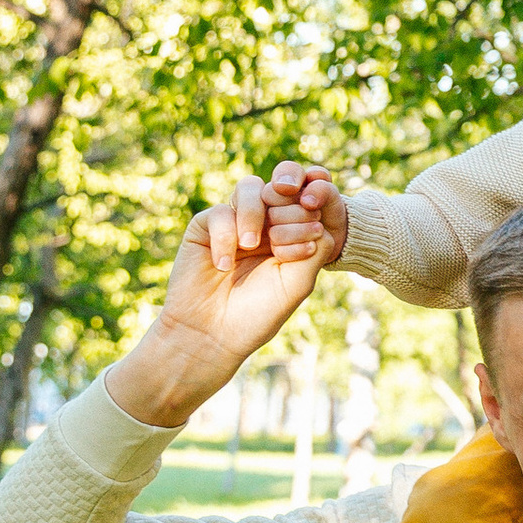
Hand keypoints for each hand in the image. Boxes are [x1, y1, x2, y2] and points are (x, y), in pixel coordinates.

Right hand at [108, 162, 350, 429]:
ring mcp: (234, 222)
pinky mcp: (205, 227)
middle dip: (287, 208)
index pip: (306, 200)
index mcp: (291, 234)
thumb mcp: (298, 281)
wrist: (212, 334)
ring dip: (256, 213)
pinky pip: (219, 212)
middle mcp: (264, 224)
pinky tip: (224, 265)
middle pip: (280, 188)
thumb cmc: (258, 313)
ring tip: (252, 245)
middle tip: (278, 242)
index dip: (311, 206)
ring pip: (250, 188)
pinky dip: (225, 235)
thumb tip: (318, 216)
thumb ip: (314, 246)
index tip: (312, 232)